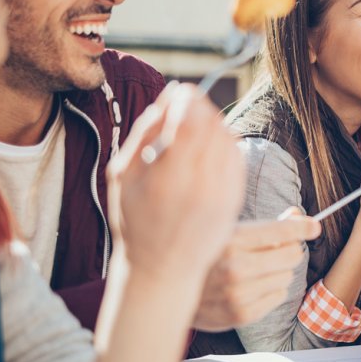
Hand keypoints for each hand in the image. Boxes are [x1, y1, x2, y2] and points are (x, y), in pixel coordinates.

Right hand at [107, 83, 245, 284]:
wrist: (164, 269)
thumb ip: (145, 132)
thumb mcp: (123, 175)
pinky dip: (224, 143)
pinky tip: (207, 149)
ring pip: (228, 138)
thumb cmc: (136, 221)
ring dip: (214, 123)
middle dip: (201, 108)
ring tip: (194, 130)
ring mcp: (223, 194)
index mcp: (169, 179)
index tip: (181, 92)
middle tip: (186, 107)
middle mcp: (201, 186)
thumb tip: (170, 96)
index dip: (189, 98)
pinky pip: (237, 157)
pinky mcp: (235, 200)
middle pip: (213, 125)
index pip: (192, 120)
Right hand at [193, 208, 320, 331]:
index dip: (303, 227)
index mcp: (231, 240)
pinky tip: (252, 286)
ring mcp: (239, 293)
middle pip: (292, 255)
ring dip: (278, 271)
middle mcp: (236, 268)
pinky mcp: (242, 314)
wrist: (170, 289)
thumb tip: (297, 215)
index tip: (313, 226)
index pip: (282, 231)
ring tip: (256, 270)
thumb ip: (264, 225)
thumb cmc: (204, 255)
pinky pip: (279, 296)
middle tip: (276, 249)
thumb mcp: (227, 231)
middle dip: (289, 250)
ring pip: (287, 276)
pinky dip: (271, 290)